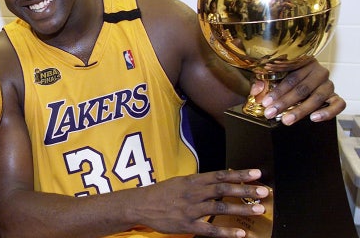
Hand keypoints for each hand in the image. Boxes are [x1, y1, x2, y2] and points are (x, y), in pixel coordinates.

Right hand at [140, 169, 267, 237]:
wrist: (140, 205)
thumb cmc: (161, 193)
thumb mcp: (180, 182)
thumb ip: (200, 183)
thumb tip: (221, 180)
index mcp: (192, 181)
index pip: (219, 175)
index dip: (239, 174)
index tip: (256, 173)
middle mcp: (193, 193)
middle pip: (223, 190)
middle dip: (245, 190)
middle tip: (264, 191)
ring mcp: (190, 210)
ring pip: (220, 208)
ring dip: (241, 208)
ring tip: (259, 209)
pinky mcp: (187, 225)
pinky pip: (209, 229)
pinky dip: (226, 232)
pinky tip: (240, 234)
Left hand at [253, 59, 344, 124]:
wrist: (303, 78)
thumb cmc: (286, 76)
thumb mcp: (271, 76)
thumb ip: (262, 81)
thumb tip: (256, 90)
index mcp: (303, 63)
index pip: (291, 78)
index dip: (277, 91)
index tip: (265, 102)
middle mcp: (318, 72)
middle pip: (302, 88)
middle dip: (285, 102)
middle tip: (271, 113)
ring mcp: (328, 84)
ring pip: (318, 97)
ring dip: (301, 110)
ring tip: (287, 119)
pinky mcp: (336, 96)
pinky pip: (338, 104)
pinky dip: (328, 112)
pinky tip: (314, 118)